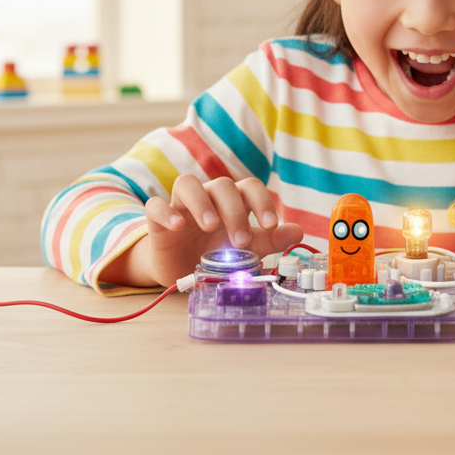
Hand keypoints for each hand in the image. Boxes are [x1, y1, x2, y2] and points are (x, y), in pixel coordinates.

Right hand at [102, 174, 301, 286]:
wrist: (179, 270)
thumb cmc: (215, 253)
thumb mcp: (245, 249)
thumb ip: (270, 240)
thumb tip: (299, 231)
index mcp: (232, 201)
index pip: (249, 187)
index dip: (262, 201)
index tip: (271, 225)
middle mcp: (207, 197)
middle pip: (221, 185)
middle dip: (235, 211)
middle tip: (241, 240)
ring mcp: (180, 206)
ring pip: (187, 184)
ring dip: (202, 202)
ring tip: (211, 225)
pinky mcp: (157, 221)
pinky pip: (155, 206)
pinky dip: (166, 213)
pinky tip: (177, 226)